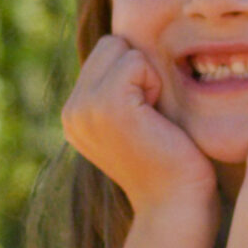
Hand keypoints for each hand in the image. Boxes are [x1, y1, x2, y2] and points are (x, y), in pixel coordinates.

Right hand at [62, 35, 217, 214]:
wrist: (176, 203)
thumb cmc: (171, 162)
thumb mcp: (136, 120)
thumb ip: (122, 89)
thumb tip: (130, 46)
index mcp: (75, 114)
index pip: (106, 52)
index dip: (136, 74)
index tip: (146, 116)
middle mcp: (71, 111)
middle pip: (111, 44)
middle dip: (139, 69)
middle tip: (151, 115)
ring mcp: (84, 108)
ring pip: (122, 49)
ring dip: (148, 77)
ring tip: (152, 118)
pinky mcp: (107, 105)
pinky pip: (135, 61)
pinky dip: (155, 83)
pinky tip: (156, 118)